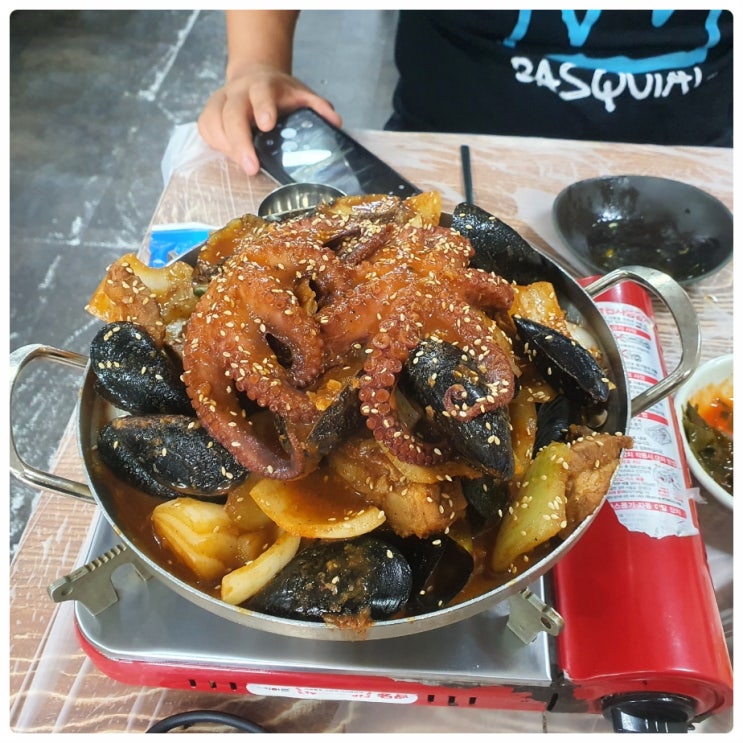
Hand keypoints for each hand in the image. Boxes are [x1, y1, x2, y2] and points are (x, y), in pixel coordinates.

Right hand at [198, 64, 341, 175]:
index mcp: (263, 85)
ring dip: (228, 148)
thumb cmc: (280, 93)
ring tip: (245, 165)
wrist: (254, 75)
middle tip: (251, 167)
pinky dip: (216, 144)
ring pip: (214, 123)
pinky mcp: (209, 113)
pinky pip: (206, 129)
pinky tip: (230, 155)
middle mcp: (238, 91)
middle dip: (240, 142)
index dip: (263, 108)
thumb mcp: (302, 94)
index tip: (267, 125)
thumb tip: (336, 122)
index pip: (261, 94)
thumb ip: (318, 107)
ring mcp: (220, 101)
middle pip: (232, 115)